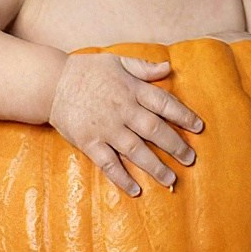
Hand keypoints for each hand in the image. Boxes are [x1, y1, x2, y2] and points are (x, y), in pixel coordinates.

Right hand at [49, 54, 203, 195]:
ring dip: (155, 166)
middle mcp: (123, 111)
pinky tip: (135, 190)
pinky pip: (108, 164)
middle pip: (155, 130)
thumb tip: (168, 67)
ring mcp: (106, 129)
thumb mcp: (117, 61)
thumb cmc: (87, 71)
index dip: (183, 116)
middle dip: (176, 146)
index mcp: (132, 90)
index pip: (164, 104)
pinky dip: (122, 178)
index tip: (198, 128)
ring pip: (136, 151)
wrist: (51, 83)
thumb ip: (143, 68)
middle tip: (190, 159)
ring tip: (171, 179)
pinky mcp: (90, 142)